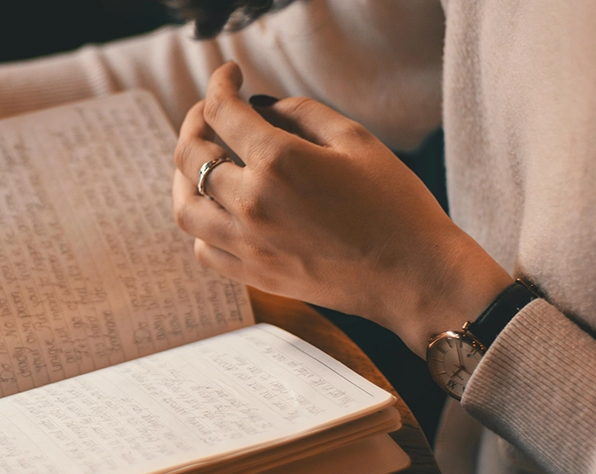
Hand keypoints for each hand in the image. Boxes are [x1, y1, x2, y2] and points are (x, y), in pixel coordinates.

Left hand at [172, 62, 512, 354]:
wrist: (412, 276)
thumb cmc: (394, 204)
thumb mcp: (354, 139)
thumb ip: (300, 113)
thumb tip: (260, 107)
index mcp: (277, 162)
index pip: (224, 111)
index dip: (221, 83)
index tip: (230, 76)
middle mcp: (250, 204)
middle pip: (191, 154)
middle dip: (195, 122)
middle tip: (210, 112)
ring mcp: (247, 244)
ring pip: (184, 206)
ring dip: (183, 176)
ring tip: (202, 161)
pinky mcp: (253, 275)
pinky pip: (202, 249)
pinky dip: (200, 224)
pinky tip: (218, 211)